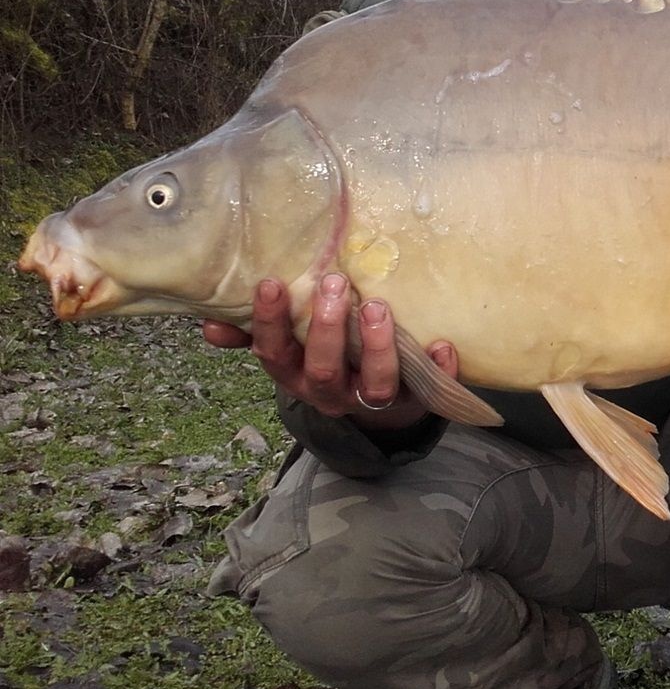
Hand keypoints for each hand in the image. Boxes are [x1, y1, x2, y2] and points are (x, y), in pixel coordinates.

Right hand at [201, 274, 457, 428]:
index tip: (272, 281)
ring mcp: (371, 398)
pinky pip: (426, 391)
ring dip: (376, 346)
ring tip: (380, 307)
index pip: (275, 353)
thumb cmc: (324, 356)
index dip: (271, 322)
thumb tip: (208, 322)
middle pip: (323, 369)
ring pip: (373, 384)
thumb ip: (251, 333)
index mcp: (295, 373)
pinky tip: (443, 344)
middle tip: (336, 283)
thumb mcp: (287, 347)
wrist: (375, 406)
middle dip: (328, 328)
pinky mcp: (413, 401)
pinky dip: (437, 369)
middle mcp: (330, 390)